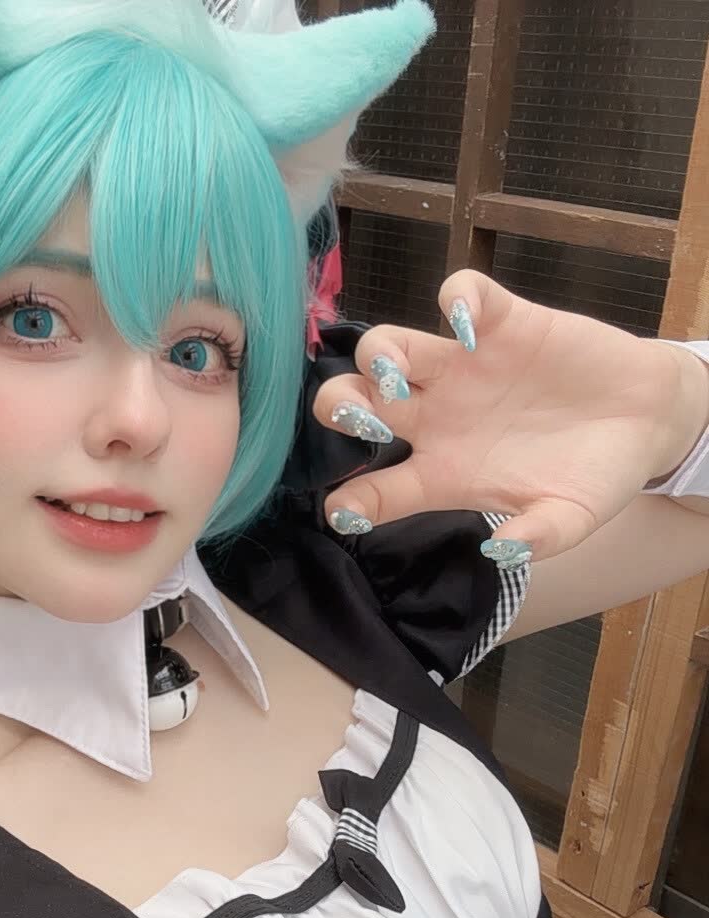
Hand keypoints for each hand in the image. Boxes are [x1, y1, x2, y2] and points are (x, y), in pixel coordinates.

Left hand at [317, 271, 708, 564]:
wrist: (649, 422)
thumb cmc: (596, 476)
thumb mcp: (572, 520)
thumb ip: (539, 537)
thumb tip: (503, 551)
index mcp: (442, 474)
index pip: (375, 491)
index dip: (350, 504)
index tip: (342, 512)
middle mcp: (437, 419)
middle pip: (357, 404)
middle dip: (340, 407)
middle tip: (359, 419)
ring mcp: (463, 368)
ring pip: (388, 346)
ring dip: (379, 355)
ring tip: (399, 374)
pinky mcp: (502, 322)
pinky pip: (462, 296)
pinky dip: (457, 301)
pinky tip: (470, 325)